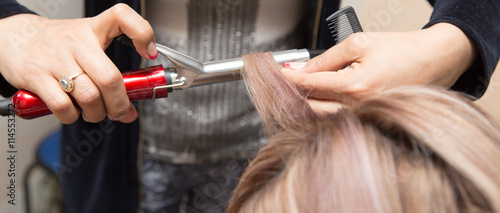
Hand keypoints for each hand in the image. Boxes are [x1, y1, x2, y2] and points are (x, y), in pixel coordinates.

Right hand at [0, 3, 155, 123]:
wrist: (15, 38)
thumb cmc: (59, 44)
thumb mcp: (87, 45)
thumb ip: (110, 76)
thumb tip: (129, 113)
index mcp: (93, 29)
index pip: (122, 16)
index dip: (142, 33)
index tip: (148, 53)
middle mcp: (76, 41)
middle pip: (109, 79)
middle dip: (119, 104)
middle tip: (118, 111)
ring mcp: (55, 58)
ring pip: (89, 97)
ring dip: (96, 114)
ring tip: (93, 112)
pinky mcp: (36, 76)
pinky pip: (63, 106)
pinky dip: (72, 116)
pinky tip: (72, 111)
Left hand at [281, 23, 475, 113]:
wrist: (435, 61)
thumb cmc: (403, 50)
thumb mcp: (359, 43)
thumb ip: (325, 59)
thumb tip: (299, 69)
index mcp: (356, 86)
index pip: (309, 84)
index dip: (288, 78)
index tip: (277, 72)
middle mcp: (359, 107)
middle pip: (310, 105)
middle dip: (293, 92)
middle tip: (284, 80)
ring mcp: (364, 117)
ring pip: (321, 116)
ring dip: (306, 103)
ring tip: (299, 88)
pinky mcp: (368, 121)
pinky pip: (336, 119)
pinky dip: (322, 109)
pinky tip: (317, 99)